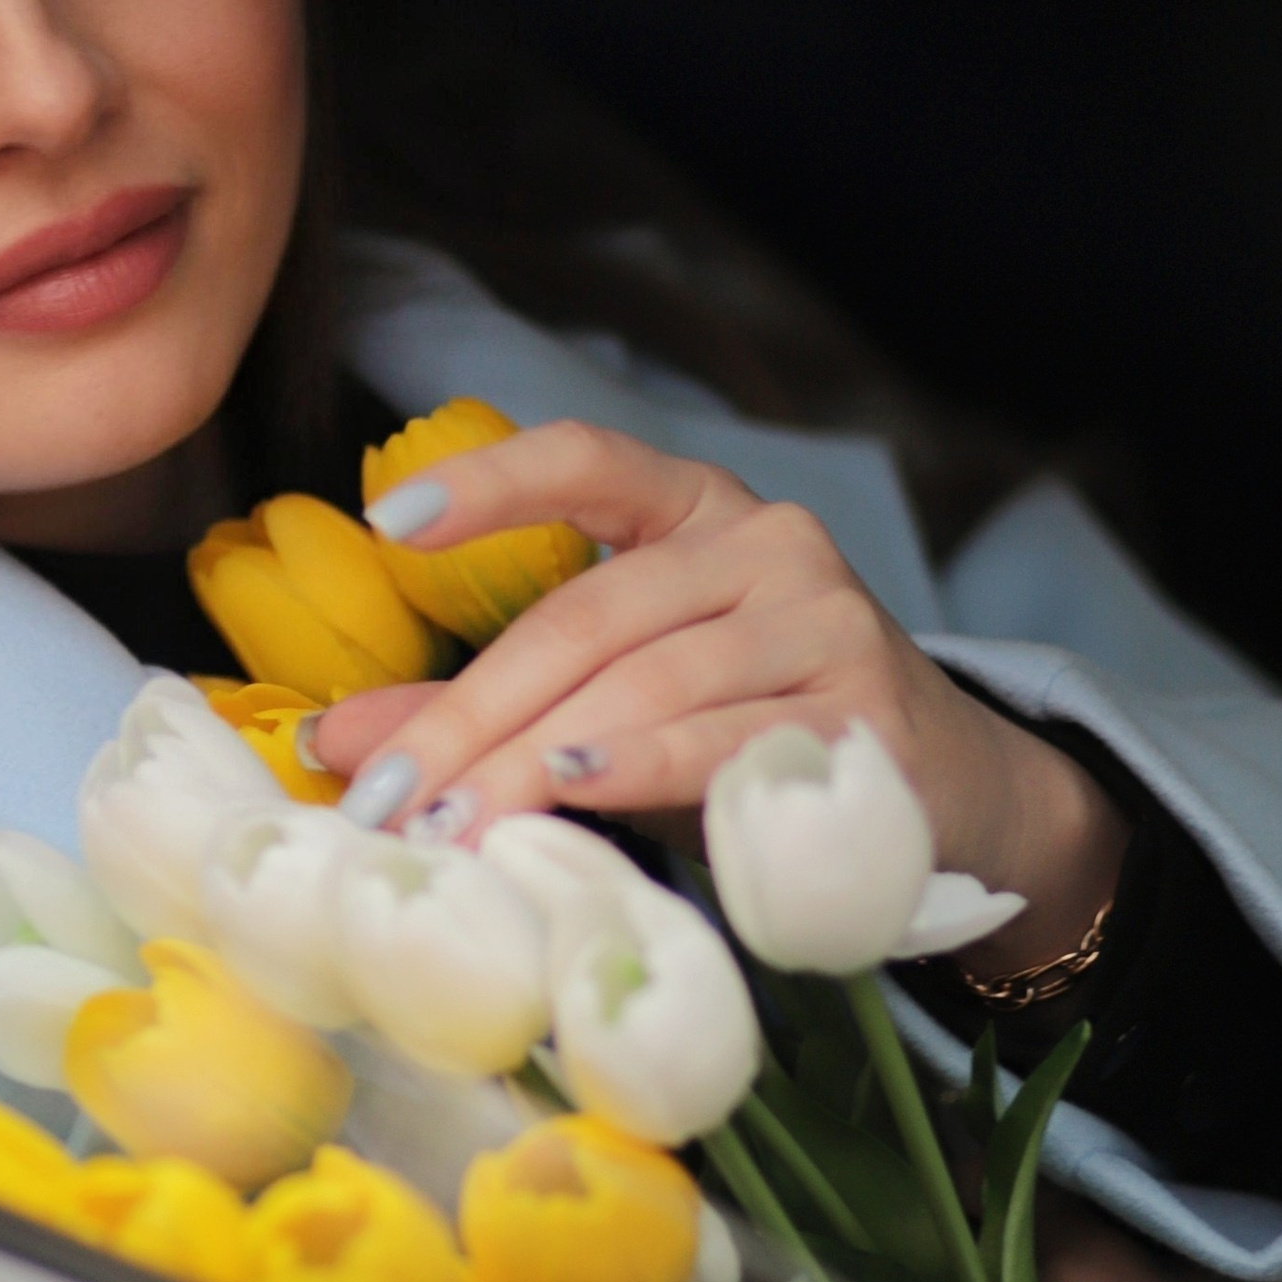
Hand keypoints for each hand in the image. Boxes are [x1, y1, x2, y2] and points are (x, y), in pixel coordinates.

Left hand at [312, 420, 1125, 972]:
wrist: (944, 800)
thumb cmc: (751, 739)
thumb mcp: (612, 712)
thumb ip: (486, 713)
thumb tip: (337, 739)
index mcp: (695, 512)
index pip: (586, 461)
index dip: (488, 483)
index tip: (385, 518)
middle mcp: (766, 542)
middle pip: (590, 614)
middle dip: (472, 711)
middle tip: (386, 794)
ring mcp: (823, 618)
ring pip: (647, 679)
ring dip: (534, 758)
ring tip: (450, 820)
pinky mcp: (862, 706)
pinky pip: (724, 735)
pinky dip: (636, 765)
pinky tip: (565, 792)